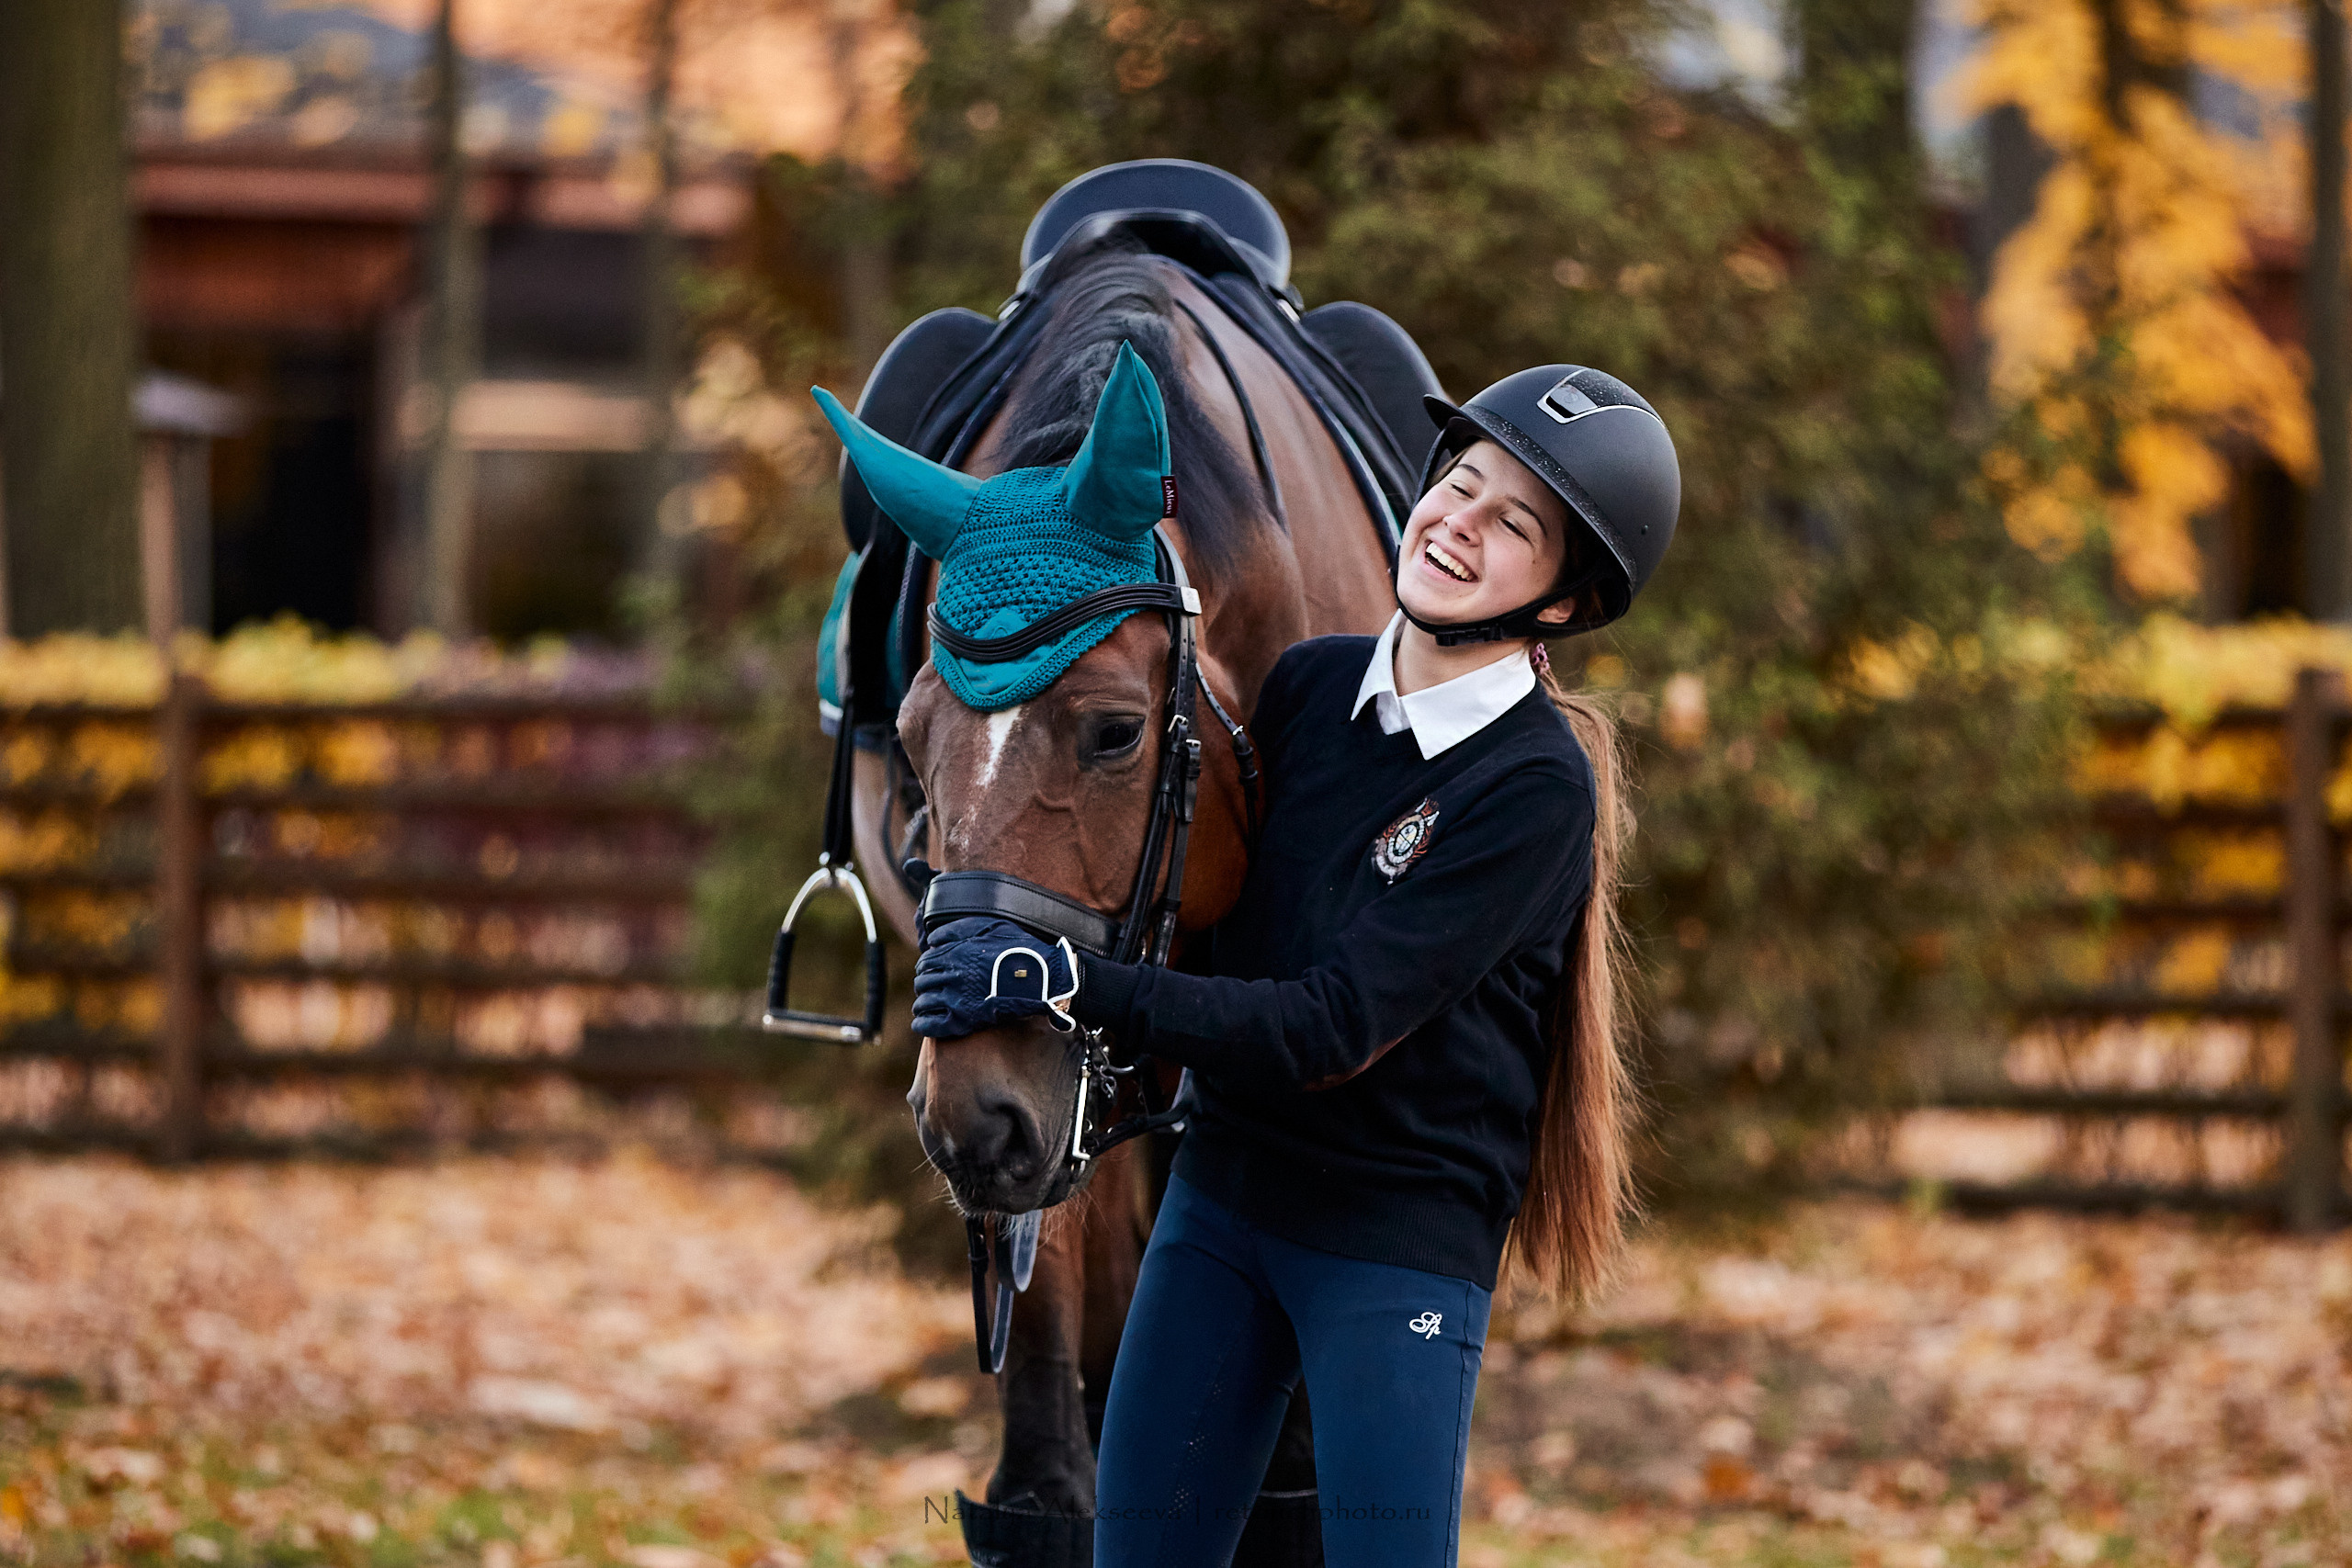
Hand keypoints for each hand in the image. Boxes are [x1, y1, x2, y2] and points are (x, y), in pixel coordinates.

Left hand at [912, 917, 1079, 1040]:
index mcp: (955, 953)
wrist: (1042, 978)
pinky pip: (930, 1025)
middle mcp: (951, 976)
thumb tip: (932, 939)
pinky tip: (922, 1023)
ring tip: (927, 1005)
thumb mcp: (990, 927)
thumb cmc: (1019, 949)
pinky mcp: (962, 1021)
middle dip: (924, 984)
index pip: (926, 962)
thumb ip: (958, 929)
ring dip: (922, 1003)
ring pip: (923, 1003)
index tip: (931, 971)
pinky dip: (921, 1024)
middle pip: (922, 982)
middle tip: (931, 988)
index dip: (926, 966)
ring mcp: (956, 1000)